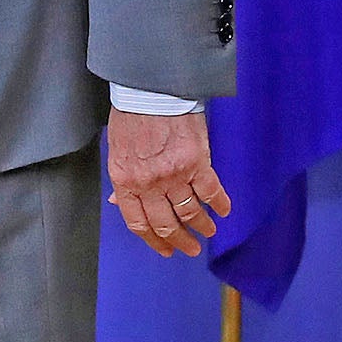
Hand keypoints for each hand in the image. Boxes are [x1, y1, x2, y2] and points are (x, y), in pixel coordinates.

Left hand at [106, 107, 230, 256]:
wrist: (149, 90)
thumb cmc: (130, 117)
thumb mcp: (116, 151)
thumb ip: (122, 180)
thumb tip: (119, 202)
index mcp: (125, 181)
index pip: (138, 222)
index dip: (154, 241)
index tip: (166, 251)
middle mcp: (149, 183)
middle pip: (166, 224)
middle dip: (181, 241)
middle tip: (191, 249)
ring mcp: (174, 175)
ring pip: (191, 212)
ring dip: (202, 226)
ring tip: (209, 231)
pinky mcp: (197, 163)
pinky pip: (212, 192)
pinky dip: (220, 204)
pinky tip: (224, 210)